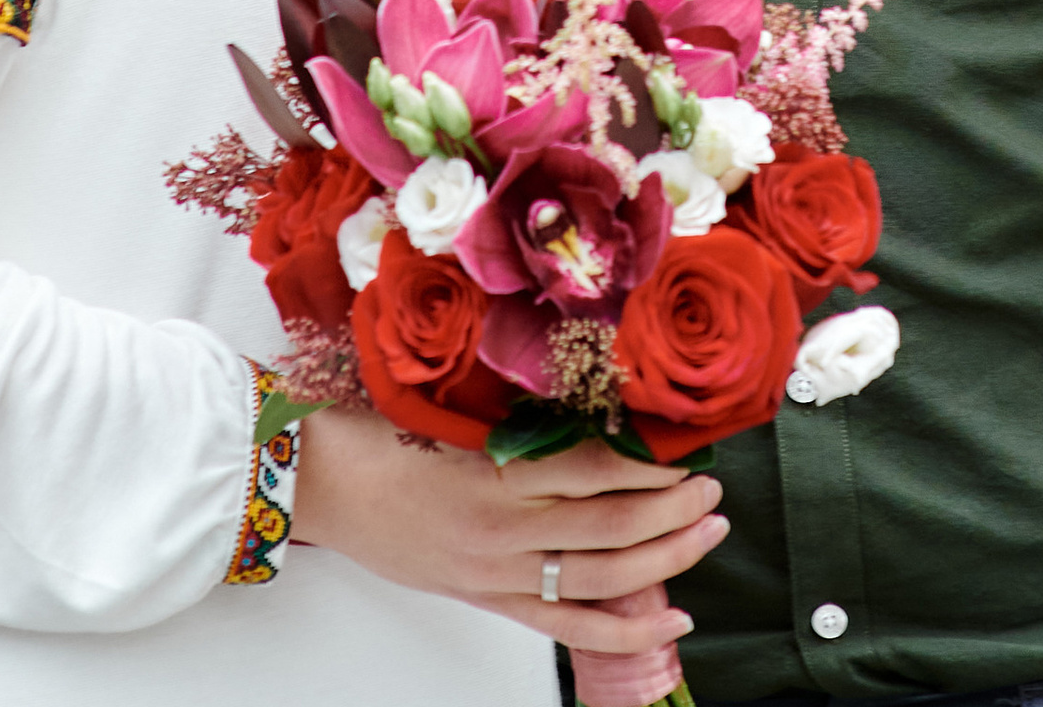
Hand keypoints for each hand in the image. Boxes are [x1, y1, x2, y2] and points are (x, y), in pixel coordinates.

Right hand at [287, 405, 725, 654]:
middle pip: (611, 527)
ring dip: (665, 559)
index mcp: (498, 471)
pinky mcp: (491, 599)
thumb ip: (528, 422)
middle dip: (673, 512)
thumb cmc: (387, 437)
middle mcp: (505, 529)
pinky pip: (570, 625)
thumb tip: (600, 414)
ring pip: (602, 578)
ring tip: (708, 536)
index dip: (649, 468)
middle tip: (714, 492)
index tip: (686, 456)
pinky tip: (672, 618)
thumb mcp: (461, 413)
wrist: (327, 483)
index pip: (594, 471)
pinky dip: (627, 628)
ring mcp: (500, 572)